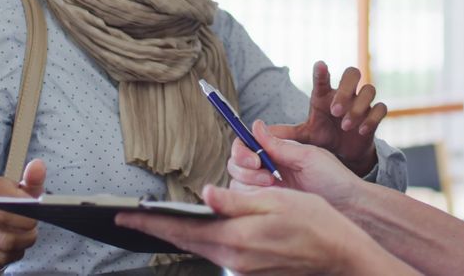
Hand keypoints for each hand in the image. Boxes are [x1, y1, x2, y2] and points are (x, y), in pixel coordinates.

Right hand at [0, 159, 46, 271]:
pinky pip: (1, 257)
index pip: (5, 195)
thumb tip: (38, 165)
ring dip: (24, 241)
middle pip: (3, 218)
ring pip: (6, 242)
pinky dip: (15, 254)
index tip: (35, 208)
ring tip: (28, 236)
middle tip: (34, 226)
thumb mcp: (27, 190)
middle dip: (25, 225)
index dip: (24, 204)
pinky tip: (17, 247)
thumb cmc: (16, 204)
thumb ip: (34, 178)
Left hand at [115, 185, 403, 275]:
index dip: (149, 222)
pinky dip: (203, 240)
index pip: (182, 229)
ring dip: (180, 234)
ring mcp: (242, 269)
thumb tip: (203, 195)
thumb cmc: (316, 223)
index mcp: (236, 238)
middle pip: (185, 242)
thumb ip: (237, 200)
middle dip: (156, 228)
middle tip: (127, 217)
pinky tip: (199, 229)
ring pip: (201, 248)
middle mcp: (234, 260)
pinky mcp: (251, 272)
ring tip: (157, 220)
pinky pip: (218, 254)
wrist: (342, 257)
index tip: (122, 216)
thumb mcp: (277, 201)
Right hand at [228, 120, 361, 209]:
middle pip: (236, 164)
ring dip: (248, 183)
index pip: (247, 145)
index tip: (255, 158)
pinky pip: (246, 202)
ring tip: (272, 186)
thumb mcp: (308, 157)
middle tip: (266, 176)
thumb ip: (280, 145)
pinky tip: (271, 199)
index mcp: (279, 153)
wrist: (349, 207)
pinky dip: (251, 199)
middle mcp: (270, 169)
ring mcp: (268, 190)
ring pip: (237, 182)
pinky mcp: (270, 207)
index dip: (243, 149)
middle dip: (244, 167)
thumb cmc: (334, 179)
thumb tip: (256, 125)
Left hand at [274, 61, 386, 175]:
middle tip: (335, 109)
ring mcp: (362, 103)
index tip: (320, 65)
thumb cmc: (324, 137)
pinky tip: (361, 131)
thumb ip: (285, 133)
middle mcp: (346, 94)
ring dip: (358, 107)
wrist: (345, 153)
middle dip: (346, 89)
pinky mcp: (374, 116)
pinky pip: (381, 108)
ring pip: (369, 90)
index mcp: (325, 95)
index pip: (323, 78)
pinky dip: (371, 118)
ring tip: (346, 125)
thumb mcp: (305, 136)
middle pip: (353, 73)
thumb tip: (257, 131)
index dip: (322, 71)